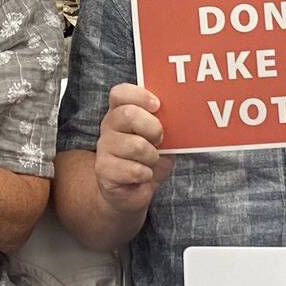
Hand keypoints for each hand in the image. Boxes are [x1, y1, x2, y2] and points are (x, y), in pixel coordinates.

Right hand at [95, 84, 173, 217]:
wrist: (132, 192)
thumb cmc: (148, 158)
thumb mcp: (159, 137)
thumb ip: (165, 122)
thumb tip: (182, 114)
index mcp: (120, 112)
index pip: (120, 93)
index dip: (140, 95)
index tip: (157, 106)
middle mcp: (108, 127)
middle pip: (128, 114)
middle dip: (153, 128)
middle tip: (159, 140)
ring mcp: (104, 148)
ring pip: (135, 145)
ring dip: (152, 157)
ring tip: (150, 161)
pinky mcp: (104, 171)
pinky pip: (134, 170)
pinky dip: (146, 174)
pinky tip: (143, 175)